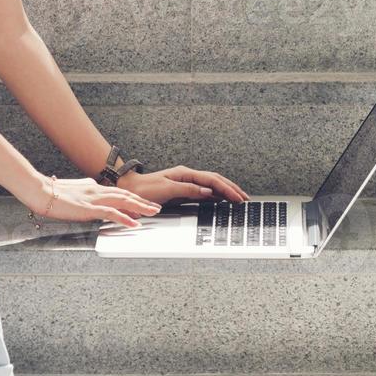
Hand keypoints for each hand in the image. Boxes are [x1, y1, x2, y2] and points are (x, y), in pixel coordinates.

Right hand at [17, 175, 159, 228]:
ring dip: (140, 207)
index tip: (141, 204)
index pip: (116, 192)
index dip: (131, 198)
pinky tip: (135, 223)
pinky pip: (112, 213)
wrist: (39, 191)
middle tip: (156, 207)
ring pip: (124, 201)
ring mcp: (94, 198)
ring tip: (153, 213)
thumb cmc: (49, 193)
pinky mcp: (89, 208)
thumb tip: (88, 200)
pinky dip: (125, 218)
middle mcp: (96, 190)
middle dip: (142, 201)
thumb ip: (82, 195)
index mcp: (92, 186)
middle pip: (125, 195)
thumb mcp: (71, 192)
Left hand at [119, 166, 248, 205]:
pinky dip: (215, 197)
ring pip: (211, 186)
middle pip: (215, 181)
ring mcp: (186, 184)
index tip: (237, 198)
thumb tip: (207, 192)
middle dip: (231, 189)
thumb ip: (188, 190)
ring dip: (225, 192)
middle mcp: (187, 177)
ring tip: (238, 200)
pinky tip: (222, 202)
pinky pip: (204, 193)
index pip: (212, 180)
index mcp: (185, 173)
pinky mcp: (183, 192)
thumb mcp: (166, 189)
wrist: (130, 191)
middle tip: (245, 199)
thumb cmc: (144, 190)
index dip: (227, 189)